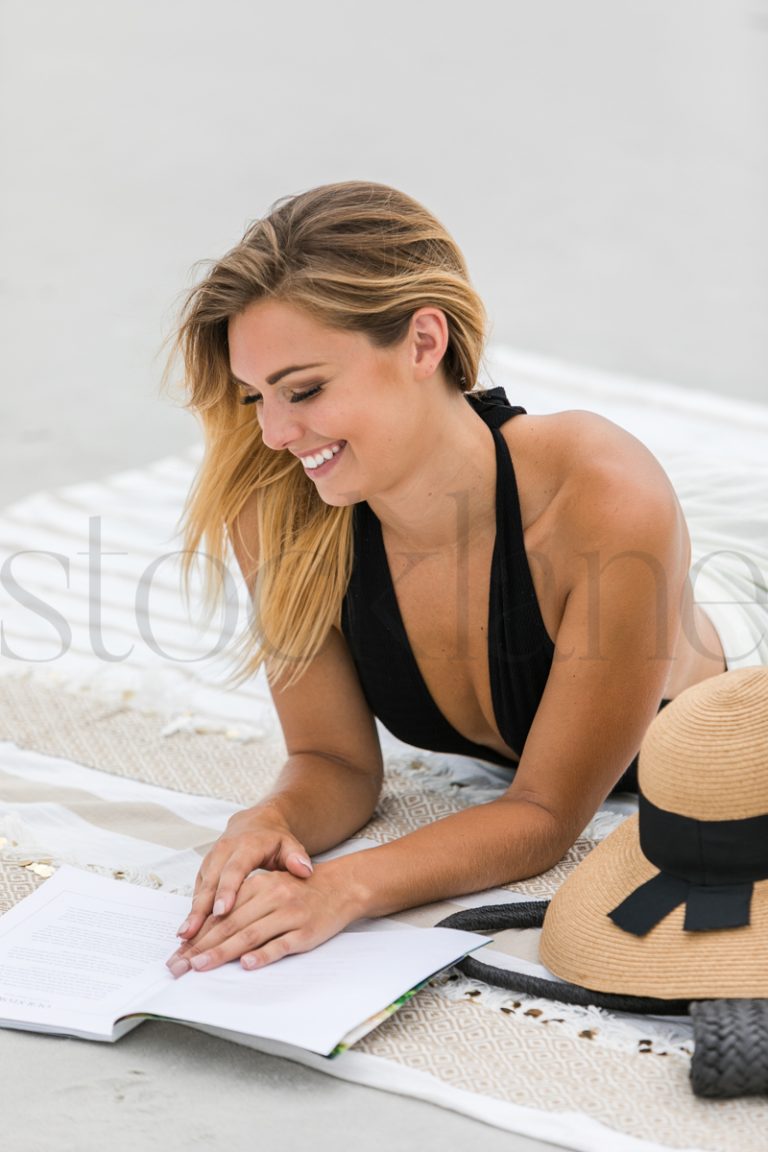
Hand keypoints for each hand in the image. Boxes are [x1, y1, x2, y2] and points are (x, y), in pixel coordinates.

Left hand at [165, 861, 358, 974]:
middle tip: (178, 966)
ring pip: (250, 935)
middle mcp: (272, 897)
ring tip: (201, 966)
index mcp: (259, 885)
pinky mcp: (305, 932)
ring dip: (223, 952)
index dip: (198, 934)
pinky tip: (247, 964)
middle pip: (230, 925)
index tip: (178, 953)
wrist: (341, 886)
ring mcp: (289, 915)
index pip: (222, 913)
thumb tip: (208, 934)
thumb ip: (243, 907)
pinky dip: (263, 955)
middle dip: (201, 947)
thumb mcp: (269, 889)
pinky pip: (281, 944)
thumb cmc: (299, 890)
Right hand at [175, 806, 313, 943]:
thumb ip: (297, 857)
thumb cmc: (274, 840)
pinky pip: (197, 892)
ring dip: (192, 913)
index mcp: (246, 846)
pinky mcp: (204, 870)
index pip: (235, 870)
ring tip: (184, 936)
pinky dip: (192, 911)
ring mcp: (211, 860)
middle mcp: (224, 852)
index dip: (227, 890)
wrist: (254, 824)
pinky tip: (187, 932)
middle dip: (201, 907)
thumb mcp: (290, 844)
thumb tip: (305, 870)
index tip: (222, 911)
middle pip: (211, 882)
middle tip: (193, 932)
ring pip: (200, 888)